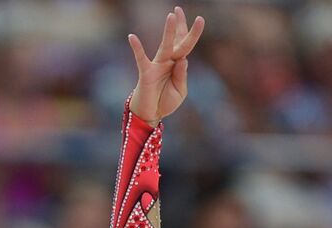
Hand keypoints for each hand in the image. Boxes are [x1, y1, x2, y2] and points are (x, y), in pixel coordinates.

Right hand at [127, 6, 205, 123]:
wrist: (151, 114)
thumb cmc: (165, 101)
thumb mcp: (180, 91)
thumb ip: (182, 76)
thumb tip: (183, 59)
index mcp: (178, 65)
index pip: (186, 46)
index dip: (193, 33)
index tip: (199, 19)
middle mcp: (168, 61)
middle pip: (177, 41)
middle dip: (180, 26)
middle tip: (179, 8)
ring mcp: (157, 65)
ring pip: (165, 46)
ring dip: (169, 32)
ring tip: (171, 17)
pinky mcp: (146, 73)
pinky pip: (141, 59)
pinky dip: (137, 49)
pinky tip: (132, 37)